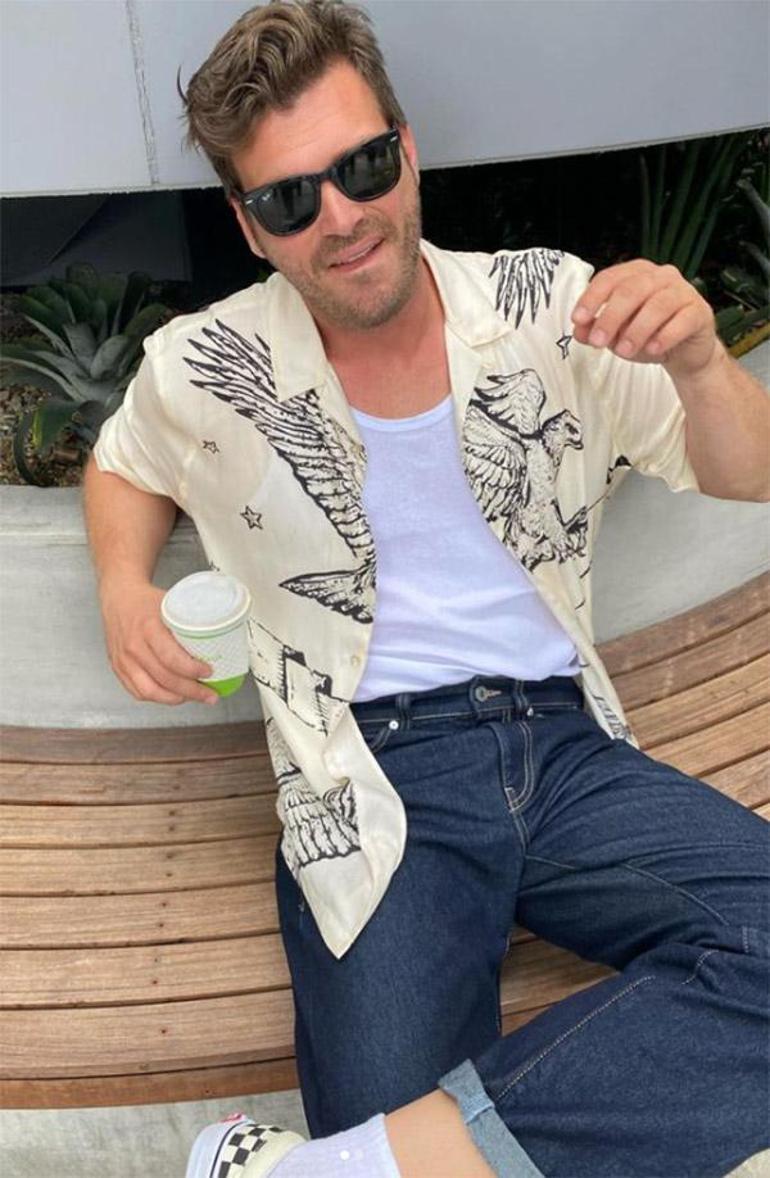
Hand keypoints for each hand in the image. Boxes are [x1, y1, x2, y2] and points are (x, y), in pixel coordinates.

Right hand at [99, 580, 218, 705]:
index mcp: (148, 628)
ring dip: (176, 699)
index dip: (192, 670)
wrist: (119, 597)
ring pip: (150, 691)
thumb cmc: (147, 601)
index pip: (171, 658)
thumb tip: (219, 637)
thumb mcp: (171, 604)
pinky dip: (158, 698)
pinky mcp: (118, 668)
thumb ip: (189, 622)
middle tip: (209, 694)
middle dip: (191, 691)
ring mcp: (123, 660)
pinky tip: (173, 696)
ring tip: (194, 697)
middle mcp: (134, 646)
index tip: (209, 672)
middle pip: (164, 678)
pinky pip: (138, 692)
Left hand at [570, 259, 720, 380]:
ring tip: (623, 351)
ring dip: (636, 330)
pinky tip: (653, 349)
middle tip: (598, 341)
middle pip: (632, 290)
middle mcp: (661, 277)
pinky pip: (682, 320)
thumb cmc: (649, 335)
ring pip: (658, 304)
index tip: (578, 319)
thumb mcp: (616, 335)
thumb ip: (597, 329)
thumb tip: (579, 331)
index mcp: (636, 274)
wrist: (684, 352)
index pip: (610, 278)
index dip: (592, 298)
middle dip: (611, 317)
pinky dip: (665, 336)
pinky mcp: (700, 312)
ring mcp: (683, 292)